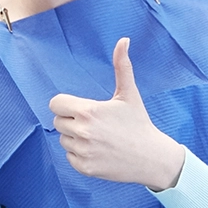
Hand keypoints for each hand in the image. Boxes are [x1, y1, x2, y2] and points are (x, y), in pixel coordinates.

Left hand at [50, 38, 184, 190]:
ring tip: (98, 137)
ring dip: (75, 138)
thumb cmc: (139, 123)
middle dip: (71, 121)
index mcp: (89, 111)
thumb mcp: (129, 94)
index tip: (80, 108)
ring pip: (63, 140)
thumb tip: (123, 40)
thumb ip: (122, 66)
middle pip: (58, 122)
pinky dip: (80, 155)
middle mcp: (83, 132)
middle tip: (94, 124)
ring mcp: (83, 151)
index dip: (66, 104)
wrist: (152, 158)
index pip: (55, 104)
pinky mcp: (84, 168)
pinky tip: (98, 151)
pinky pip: (69, 156)